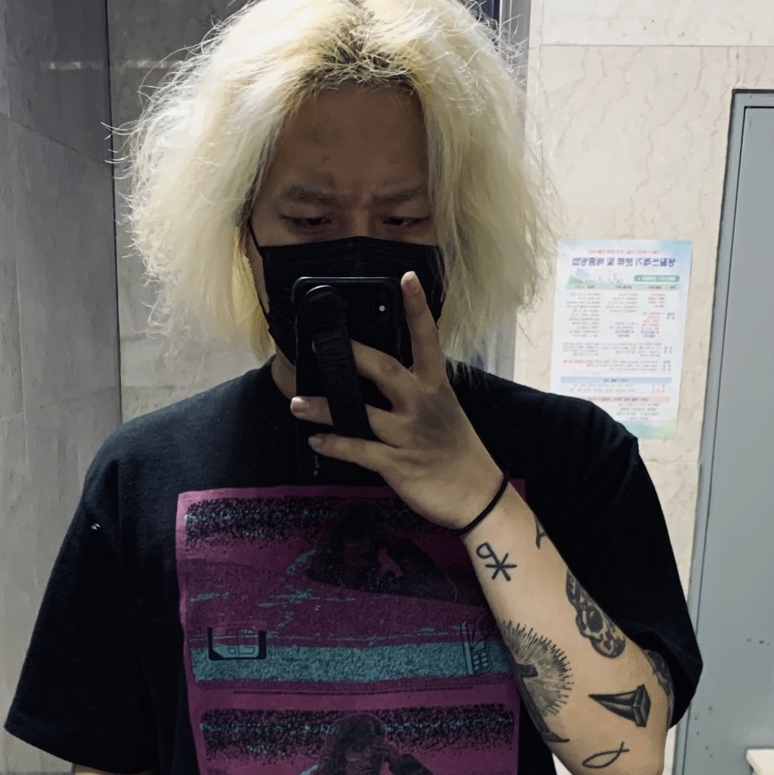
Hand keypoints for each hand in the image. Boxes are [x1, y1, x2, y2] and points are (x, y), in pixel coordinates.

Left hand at [289, 272, 500, 528]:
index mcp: (436, 388)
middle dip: (353, 355)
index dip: (417, 309)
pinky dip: (335, 445)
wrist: (477, 495)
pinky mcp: (398, 464)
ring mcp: (408, 435)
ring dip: (326, 408)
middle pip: (385, 370)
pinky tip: (316, 440)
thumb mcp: (444, 412)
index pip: (427, 340)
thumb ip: (418, 390)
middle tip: (320, 344)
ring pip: (361, 414)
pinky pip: (360, 451)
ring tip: (297, 403)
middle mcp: (422, 406)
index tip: (407, 279)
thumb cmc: (457, 451)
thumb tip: (383, 375)